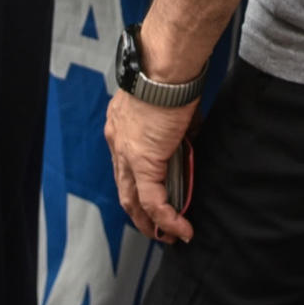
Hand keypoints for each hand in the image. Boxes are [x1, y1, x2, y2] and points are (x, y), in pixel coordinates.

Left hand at [108, 88, 199, 242]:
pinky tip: (181, 229)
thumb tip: (187, 141)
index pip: (123, 164)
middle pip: (123, 188)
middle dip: (138, 213)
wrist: (165, 69)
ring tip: (167, 235)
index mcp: (119, 126)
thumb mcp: (165, 104)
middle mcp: (116, 142)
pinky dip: (167, 218)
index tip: (148, 196)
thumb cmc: (168, 74)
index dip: (135, 183)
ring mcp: (127, 155)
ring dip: (149, 222)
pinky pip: (154, 201)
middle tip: (154, 227)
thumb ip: (173, 127)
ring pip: (133, 200)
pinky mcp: (144, 163)